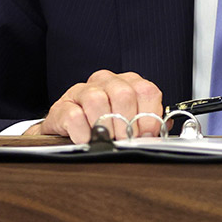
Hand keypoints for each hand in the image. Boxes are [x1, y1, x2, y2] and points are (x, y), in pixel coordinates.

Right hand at [28, 70, 163, 142]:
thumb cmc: (106, 125)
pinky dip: (83, 132)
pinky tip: (87, 139)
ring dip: (105, 126)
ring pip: (97, 100)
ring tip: (106, 140)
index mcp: (128, 82)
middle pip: (123, 94)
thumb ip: (148, 124)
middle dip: (126, 123)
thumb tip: (159, 131)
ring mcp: (82, 91)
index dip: (149, 116)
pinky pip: (74, 116)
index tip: (145, 134)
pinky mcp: (62, 105)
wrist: (70, 130)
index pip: (147, 91)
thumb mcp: (131, 122)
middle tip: (124, 140)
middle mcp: (106, 81)